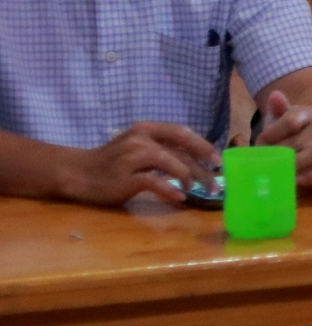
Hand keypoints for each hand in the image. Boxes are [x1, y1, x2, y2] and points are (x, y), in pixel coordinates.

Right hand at [55, 123, 219, 205]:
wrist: (78, 173)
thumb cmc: (114, 162)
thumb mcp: (139, 147)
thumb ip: (163, 149)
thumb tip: (198, 160)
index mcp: (147, 129)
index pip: (182, 133)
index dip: (204, 146)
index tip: (218, 161)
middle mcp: (140, 139)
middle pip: (181, 150)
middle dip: (202, 168)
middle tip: (215, 184)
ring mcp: (131, 158)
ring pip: (170, 162)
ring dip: (189, 177)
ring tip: (196, 190)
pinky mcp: (124, 178)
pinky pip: (153, 181)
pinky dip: (169, 188)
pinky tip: (180, 196)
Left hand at [255, 88, 311, 189]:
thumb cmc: (290, 136)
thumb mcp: (279, 122)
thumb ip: (276, 110)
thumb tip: (275, 95)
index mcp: (309, 113)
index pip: (290, 121)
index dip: (272, 134)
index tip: (260, 143)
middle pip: (298, 140)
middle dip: (279, 153)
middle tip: (264, 163)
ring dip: (296, 163)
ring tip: (279, 171)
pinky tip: (296, 180)